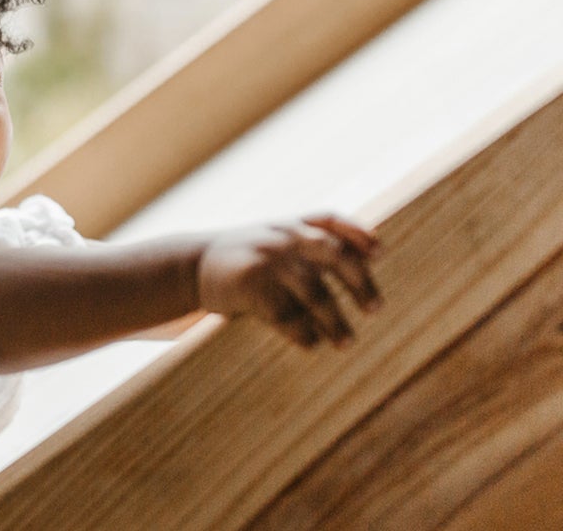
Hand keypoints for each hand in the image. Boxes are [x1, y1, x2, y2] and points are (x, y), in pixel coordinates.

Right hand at [197, 215, 380, 348]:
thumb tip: (361, 259)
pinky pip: (287, 314)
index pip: (331, 220)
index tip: (380, 253)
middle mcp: (281, 236)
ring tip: (346, 343)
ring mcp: (266, 259)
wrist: (186, 267)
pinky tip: (311, 344)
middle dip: (359, 282)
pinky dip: (303, 332)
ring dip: (334, 321)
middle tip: (375, 308)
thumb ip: (305, 244)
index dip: (359, 233)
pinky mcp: (251, 285)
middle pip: (334, 254)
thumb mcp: (268, 239)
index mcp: (287, 223)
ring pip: (315, 292)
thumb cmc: (238, 258)